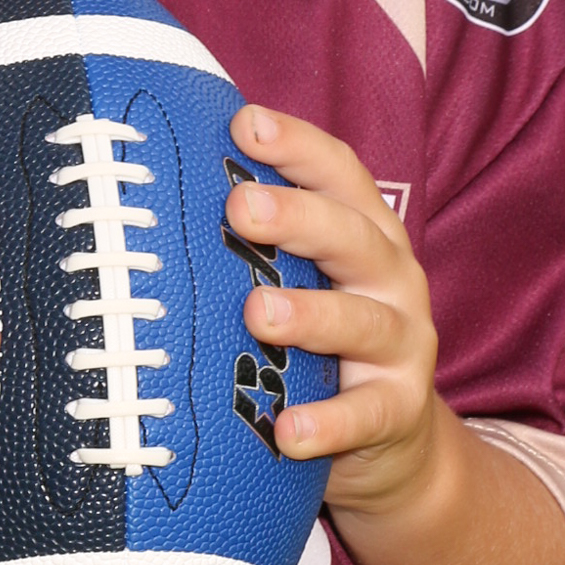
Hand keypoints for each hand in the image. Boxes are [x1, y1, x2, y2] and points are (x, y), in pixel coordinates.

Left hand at [224, 105, 444, 522]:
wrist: (392, 441)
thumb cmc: (322, 341)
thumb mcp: (301, 279)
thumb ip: (258, 241)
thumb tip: (162, 185)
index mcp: (364, 232)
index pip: (339, 175)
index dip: (297, 145)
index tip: (246, 124)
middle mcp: (391, 277)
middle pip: (352, 236)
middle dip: (297, 217)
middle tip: (241, 207)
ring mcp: (402, 344)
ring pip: (362, 321)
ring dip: (310, 316)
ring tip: (258, 313)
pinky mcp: (400, 410)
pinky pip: (366, 414)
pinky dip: (330, 424)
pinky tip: (290, 431)